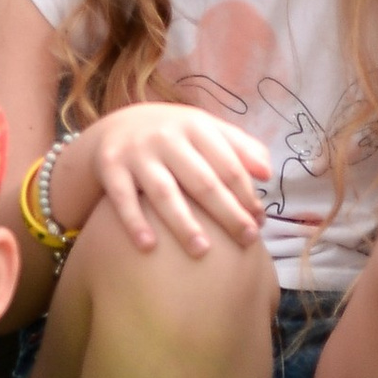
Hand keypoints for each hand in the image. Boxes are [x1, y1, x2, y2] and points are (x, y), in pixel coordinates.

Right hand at [71, 100, 269, 257]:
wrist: (116, 126)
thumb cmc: (174, 136)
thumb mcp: (205, 130)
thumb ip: (240, 147)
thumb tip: (268, 173)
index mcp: (195, 126)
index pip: (228, 165)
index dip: (247, 195)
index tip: (260, 223)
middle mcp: (166, 137)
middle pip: (202, 181)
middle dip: (227, 213)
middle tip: (247, 241)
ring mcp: (137, 153)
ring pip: (164, 192)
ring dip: (184, 223)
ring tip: (202, 251)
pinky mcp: (110, 167)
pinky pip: (123, 199)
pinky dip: (135, 222)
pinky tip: (149, 246)